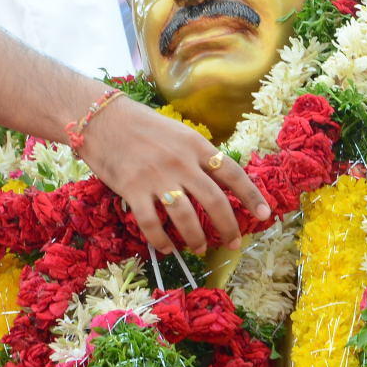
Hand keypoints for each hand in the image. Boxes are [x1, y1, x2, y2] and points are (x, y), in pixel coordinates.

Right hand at [76, 97, 269, 254]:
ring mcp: (157, 177)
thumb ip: (197, 156)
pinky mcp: (133, 189)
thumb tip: (218, 182)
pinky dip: (162, 241)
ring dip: (197, 239)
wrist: (101, 118)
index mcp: (196, 145)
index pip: (233, 174)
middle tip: (233, 243)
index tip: (265, 214)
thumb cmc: (140, 125)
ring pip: (187, 218)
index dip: (252, 196)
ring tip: (200, 248)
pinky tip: (166, 248)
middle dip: (229, 227)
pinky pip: (152, 223)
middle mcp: (181, 162)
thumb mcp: (177, 133)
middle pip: (215, 202)